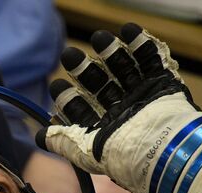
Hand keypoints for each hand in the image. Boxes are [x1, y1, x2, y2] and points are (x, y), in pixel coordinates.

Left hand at [36, 23, 201, 192]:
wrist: (161, 149)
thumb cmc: (121, 154)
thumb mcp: (84, 151)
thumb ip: (62, 141)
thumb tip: (39, 138)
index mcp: (104, 129)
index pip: (82, 110)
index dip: (67, 98)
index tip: (56, 84)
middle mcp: (122, 112)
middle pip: (100, 86)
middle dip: (84, 70)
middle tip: (69, 54)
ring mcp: (142, 97)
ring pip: (123, 70)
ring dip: (111, 53)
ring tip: (99, 37)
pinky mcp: (162, 85)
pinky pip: (151, 60)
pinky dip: (141, 44)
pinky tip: (127, 30)